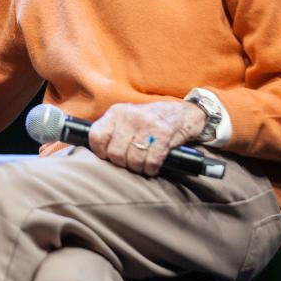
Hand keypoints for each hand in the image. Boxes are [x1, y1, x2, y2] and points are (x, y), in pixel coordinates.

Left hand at [87, 101, 206, 176]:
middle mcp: (129, 116)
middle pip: (115, 153)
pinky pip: (151, 160)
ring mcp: (147, 123)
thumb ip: (112, 131)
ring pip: (133, 159)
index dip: (101, 152)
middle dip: (123, 164)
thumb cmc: (151, 121)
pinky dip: (151, 168)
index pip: (96, 136)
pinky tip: (153, 166)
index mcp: (116, 112)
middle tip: (131, 163)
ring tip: (143, 165)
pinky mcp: (164, 132)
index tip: (109, 157)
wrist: (184, 112)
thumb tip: (98, 153)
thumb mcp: (127, 118)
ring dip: (138, 168)